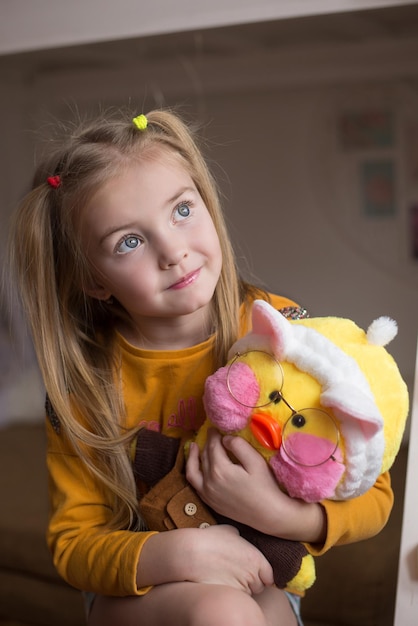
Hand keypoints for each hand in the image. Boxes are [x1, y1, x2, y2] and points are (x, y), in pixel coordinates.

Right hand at [138, 524, 273, 594]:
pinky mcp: (230, 597)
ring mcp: (241, 589)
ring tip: (225, 575)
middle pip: (258, 586)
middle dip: (250, 581)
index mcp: (256, 560)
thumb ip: (241, 538)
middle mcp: (252, 577)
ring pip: (246, 593)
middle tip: (235, 571)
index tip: (251, 570)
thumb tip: (240, 538)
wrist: (191, 553)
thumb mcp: (229, 530)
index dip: (260, 573)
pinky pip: (235, 597)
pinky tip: (219, 581)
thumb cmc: (210, 540)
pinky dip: (230, 592)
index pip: (269, 576)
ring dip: (240, 587)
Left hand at [186, 429, 326, 541]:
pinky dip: (193, 473)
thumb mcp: (255, 461)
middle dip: (207, 443)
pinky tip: (197, 468)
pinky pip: (195, 485)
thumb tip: (225, 438)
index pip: (213, 446)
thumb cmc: (265, 486)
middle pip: (204, 456)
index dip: (213, 435)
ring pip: (194, 471)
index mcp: (220, 469)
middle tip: (211, 434)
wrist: (268, 515)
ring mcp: (208, 494)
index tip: (214, 427)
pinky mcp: (210, 502)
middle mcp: (209, 482)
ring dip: (193, 458)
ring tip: (193, 447)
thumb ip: (238, 446)